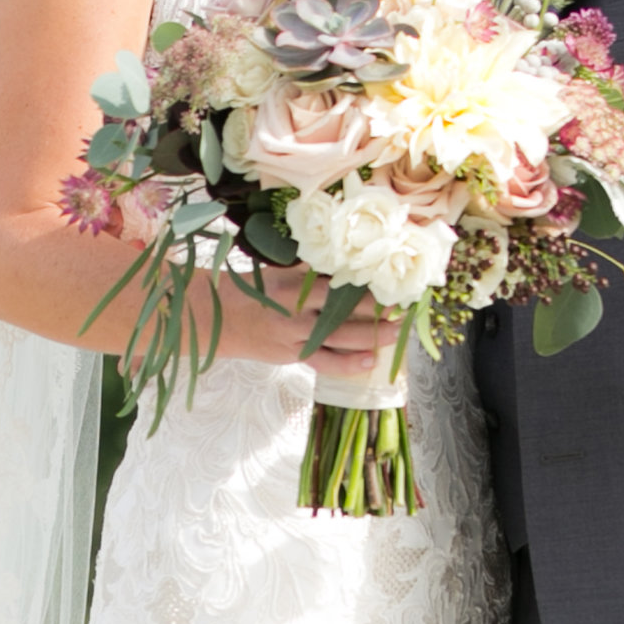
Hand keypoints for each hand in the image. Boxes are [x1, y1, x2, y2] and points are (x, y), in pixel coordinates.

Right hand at [213, 277, 393, 382]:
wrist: (220, 321)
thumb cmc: (253, 291)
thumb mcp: (279, 274)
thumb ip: (310, 272)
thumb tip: (345, 259)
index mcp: (293, 287)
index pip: (336, 283)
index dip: (364, 283)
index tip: (388, 279)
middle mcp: (297, 313)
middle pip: (344, 311)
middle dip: (375, 309)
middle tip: (403, 305)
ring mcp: (296, 337)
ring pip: (340, 338)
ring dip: (371, 336)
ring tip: (397, 332)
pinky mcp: (294, 356)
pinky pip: (326, 363)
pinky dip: (350, 363)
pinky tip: (371, 360)